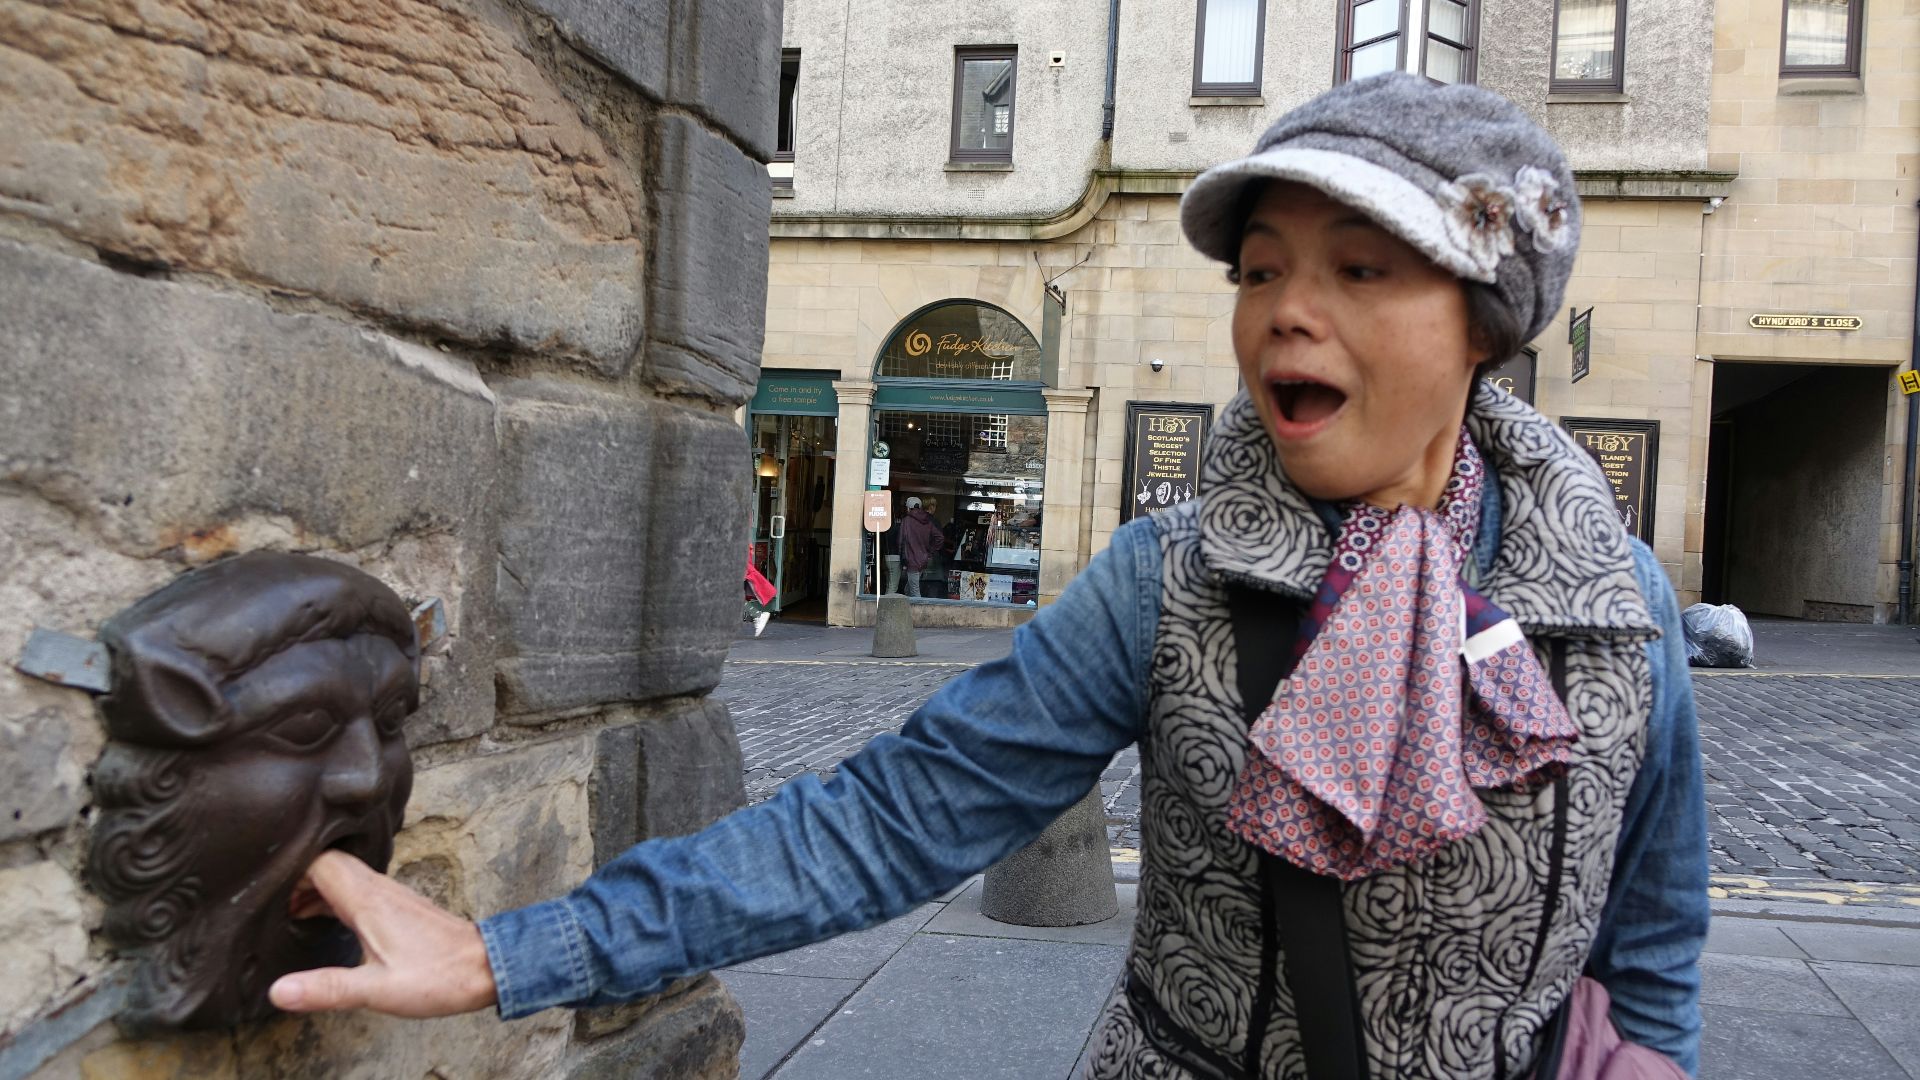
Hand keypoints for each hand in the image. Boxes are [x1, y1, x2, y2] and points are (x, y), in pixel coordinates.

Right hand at [268, 850, 497, 1017]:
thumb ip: (327, 989)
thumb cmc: (437, 977)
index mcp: (367, 901)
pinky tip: (324, 921)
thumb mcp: (375, 990)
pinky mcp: (397, 907)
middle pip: (328, 863)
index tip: (266, 892)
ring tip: (287, 913)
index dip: (289, 871)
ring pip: (343, 875)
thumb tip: (278, 991)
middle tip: (270, 903)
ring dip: (314, 888)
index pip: (320, 862)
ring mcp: (389, 896)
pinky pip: (357, 890)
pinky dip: (333, 899)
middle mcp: (378, 889)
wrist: (485, 968)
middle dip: (296, 877)